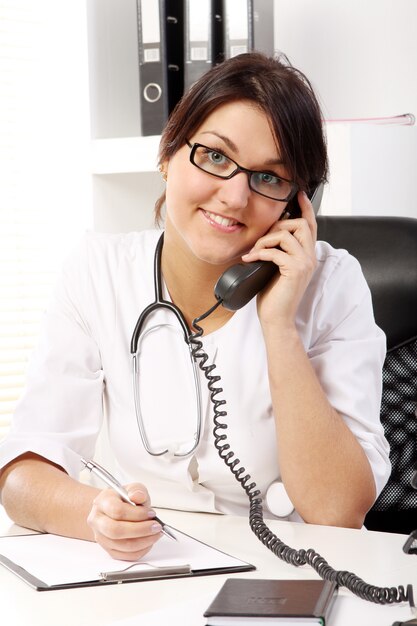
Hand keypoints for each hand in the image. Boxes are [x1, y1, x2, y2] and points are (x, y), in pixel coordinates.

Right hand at [87, 482, 162, 560]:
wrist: (113, 510)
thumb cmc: (124, 500)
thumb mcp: (132, 489)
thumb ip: (137, 490)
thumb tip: (138, 496)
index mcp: (102, 502)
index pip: (117, 510)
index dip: (137, 514)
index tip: (151, 513)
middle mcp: (97, 521)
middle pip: (116, 531)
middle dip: (140, 530)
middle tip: (156, 526)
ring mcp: (101, 537)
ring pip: (121, 545)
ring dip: (143, 541)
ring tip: (156, 534)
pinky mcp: (108, 550)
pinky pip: (125, 556)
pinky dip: (140, 550)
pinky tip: (149, 541)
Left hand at [242, 191, 316, 325]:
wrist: (276, 319)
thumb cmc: (274, 296)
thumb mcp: (276, 268)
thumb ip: (278, 251)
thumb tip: (267, 235)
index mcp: (307, 256)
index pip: (311, 225)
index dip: (306, 208)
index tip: (298, 194)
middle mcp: (310, 257)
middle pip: (300, 224)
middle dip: (277, 226)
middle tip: (261, 240)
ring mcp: (304, 263)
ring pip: (287, 234)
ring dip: (265, 240)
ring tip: (254, 252)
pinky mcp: (295, 270)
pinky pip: (276, 251)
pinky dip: (260, 252)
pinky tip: (251, 259)